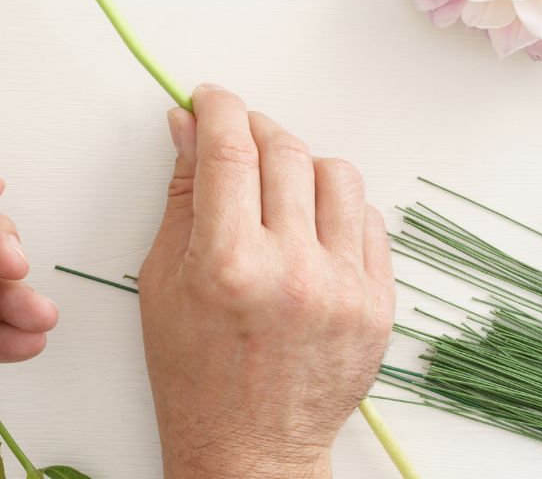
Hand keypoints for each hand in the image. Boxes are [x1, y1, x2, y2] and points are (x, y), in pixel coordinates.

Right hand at [139, 85, 393, 478]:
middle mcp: (293, 271)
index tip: (211, 99)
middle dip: (255, 130)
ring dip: (302, 167)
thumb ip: (183, 195)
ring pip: (337, 175)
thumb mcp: (163, 280)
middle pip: (286, 150)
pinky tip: (310, 230)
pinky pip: (370, 222)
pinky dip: (338, 211)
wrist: (250, 449)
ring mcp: (344, 288)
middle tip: (238, 139)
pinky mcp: (378, 305)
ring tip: (278, 190)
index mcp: (228, 264)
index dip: (219, 107)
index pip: (231, 148)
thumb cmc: (195, 375)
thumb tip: (189, 126)